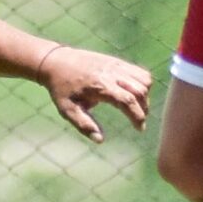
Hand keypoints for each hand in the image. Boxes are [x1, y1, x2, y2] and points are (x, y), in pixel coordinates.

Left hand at [38, 45, 153, 142]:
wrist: (57, 62)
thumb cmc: (62, 88)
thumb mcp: (67, 110)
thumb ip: (84, 125)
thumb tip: (100, 140)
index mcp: (99, 86)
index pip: (127, 100)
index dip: (137, 116)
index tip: (139, 128)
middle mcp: (111, 73)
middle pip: (139, 91)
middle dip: (143, 108)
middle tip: (138, 120)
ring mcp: (116, 65)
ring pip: (144, 80)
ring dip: (145, 96)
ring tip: (136, 108)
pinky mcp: (117, 62)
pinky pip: (140, 72)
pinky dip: (144, 85)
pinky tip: (134, 95)